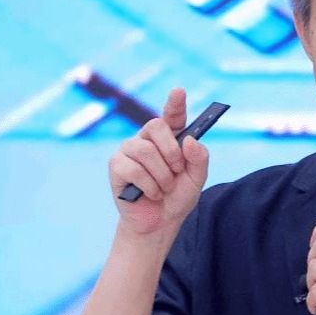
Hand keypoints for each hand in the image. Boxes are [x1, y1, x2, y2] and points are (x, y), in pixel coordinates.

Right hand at [109, 87, 208, 234]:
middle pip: (155, 126)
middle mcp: (147, 139)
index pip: (172, 115)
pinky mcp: (116, 165)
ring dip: (161, 175)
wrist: (159, 223)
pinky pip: (133, 168)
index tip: (179, 91)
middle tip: (176, 171)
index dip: (175, 102)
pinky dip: (148, 185)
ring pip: (145, 150)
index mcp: (169, 137)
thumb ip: (199, 158)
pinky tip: (151, 193)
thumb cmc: (177, 197)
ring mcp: (129, 150)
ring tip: (163, 188)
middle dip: (171, 151)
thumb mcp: (197, 179)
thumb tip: (188, 139)